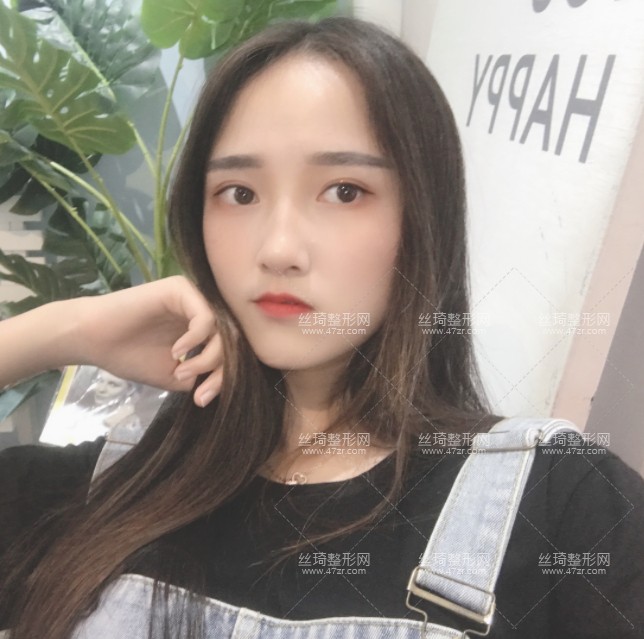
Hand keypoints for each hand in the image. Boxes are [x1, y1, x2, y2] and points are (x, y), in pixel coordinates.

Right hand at [72, 276, 225, 406]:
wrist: (93, 340)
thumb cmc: (130, 356)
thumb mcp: (175, 376)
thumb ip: (203, 376)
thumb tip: (231, 384)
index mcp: (204, 328)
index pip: (231, 351)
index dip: (225, 378)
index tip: (202, 399)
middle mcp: (204, 309)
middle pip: (233, 341)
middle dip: (220, 372)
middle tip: (200, 393)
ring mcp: (194, 297)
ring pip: (223, 330)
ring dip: (208, 358)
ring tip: (182, 371)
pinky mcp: (182, 289)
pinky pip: (206, 317)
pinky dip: (195, 339)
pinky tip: (177, 352)